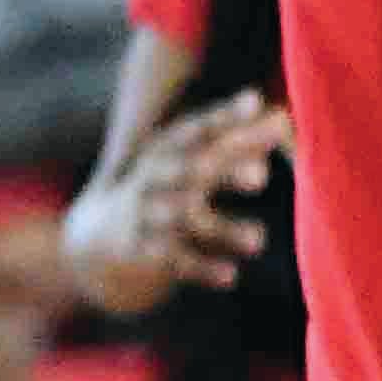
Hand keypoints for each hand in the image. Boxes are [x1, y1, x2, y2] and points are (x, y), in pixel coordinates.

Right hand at [70, 91, 289, 313]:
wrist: (97, 234)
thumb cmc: (165, 184)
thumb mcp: (192, 156)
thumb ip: (239, 139)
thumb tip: (283, 116)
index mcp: (167, 146)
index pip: (199, 128)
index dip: (226, 116)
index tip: (256, 104)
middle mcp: (155, 176)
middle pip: (192, 170)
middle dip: (225, 171)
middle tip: (263, 176)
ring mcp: (148, 215)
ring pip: (187, 220)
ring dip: (223, 229)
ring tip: (260, 240)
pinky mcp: (146, 252)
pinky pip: (176, 260)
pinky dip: (202, 268)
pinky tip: (231, 276)